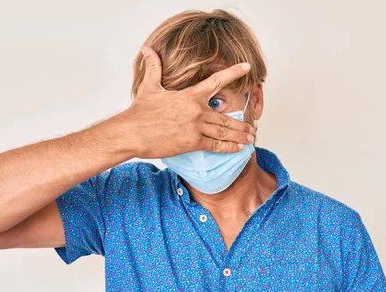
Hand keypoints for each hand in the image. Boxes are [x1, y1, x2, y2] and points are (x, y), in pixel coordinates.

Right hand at [119, 45, 255, 158]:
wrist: (132, 132)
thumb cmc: (139, 111)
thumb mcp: (148, 86)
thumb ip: (154, 67)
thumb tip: (147, 48)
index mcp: (190, 95)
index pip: (216, 81)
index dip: (233, 72)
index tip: (247, 67)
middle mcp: (197, 110)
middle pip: (226, 116)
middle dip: (241, 123)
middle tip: (253, 127)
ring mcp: (195, 127)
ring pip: (224, 131)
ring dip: (239, 136)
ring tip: (250, 138)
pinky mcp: (192, 142)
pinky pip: (216, 145)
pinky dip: (229, 147)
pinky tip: (239, 149)